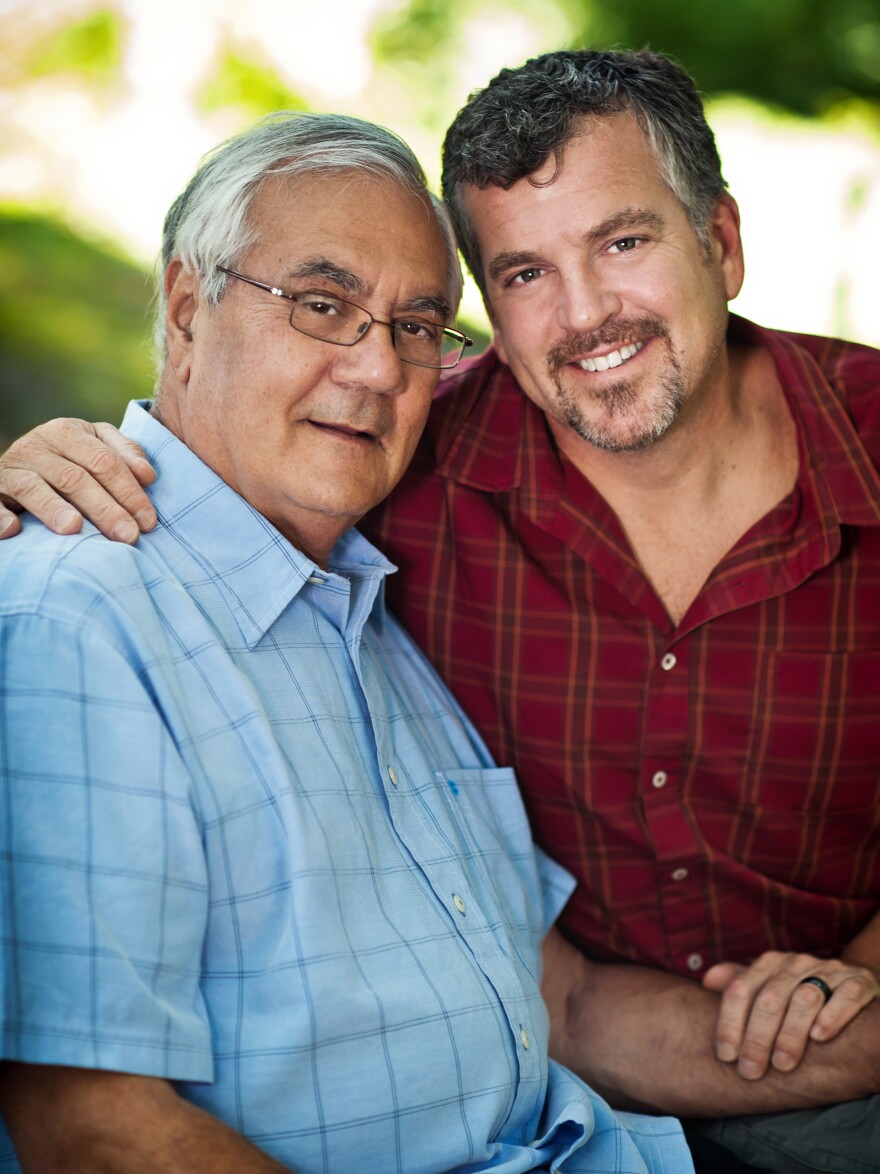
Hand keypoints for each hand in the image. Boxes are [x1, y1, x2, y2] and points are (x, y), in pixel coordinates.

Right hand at [0, 418, 156, 542]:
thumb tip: (148, 476)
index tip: (148, 522)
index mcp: (68, 432)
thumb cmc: (69, 461)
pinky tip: (13, 530)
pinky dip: (0, 516)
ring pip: (33, 487)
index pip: (104, 461)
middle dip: (105, 509)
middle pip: (75, 478)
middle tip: (127, 536)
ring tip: (74, 529)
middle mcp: (37, 444)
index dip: (129, 492)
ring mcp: (11, 467)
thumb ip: (124, 455)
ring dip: (53, 508)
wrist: (17, 465)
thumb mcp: (95, 448)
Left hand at [703, 951, 879, 1079]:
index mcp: (770, 963)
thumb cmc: (799, 989)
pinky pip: (847, 995)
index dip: (729, 1023)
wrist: (851, 980)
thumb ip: (739, 982)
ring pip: (805, 997)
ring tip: (783, 1064)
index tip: (726, 1057)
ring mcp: (829, 970)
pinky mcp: (859, 982)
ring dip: (791, 1033)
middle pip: (770, 998)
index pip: (740, 990)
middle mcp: (796, 963)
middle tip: (751, 1071)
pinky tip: (820, 1037)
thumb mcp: (769, 983)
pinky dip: (833, 1016)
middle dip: (757, 1038)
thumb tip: (707, 981)